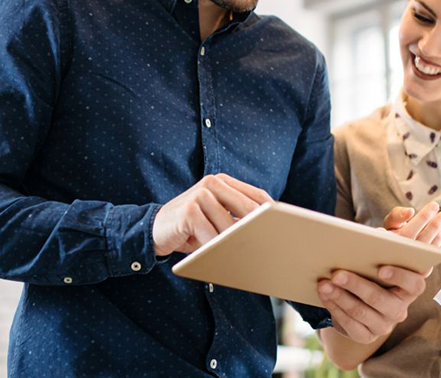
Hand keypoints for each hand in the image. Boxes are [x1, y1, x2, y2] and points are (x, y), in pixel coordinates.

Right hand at [152, 173, 272, 256]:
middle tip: (271, 246)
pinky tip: (219, 257)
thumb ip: (236, 217)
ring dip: (235, 244)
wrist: (155, 229)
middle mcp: (212, 183)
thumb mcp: (216, 217)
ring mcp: (200, 195)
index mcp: (223, 182)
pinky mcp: (189, 211)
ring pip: (229, 226)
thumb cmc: (191, 227)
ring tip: (243, 257)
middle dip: (258, 229)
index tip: (285, 228)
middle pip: (247, 208)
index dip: (271, 213)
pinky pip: (211, 236)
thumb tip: (267, 231)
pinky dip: (217, 249)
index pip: (256, 195)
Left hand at [314, 203, 440, 343]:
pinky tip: (324, 294)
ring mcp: (384, 324)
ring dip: (341, 296)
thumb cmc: (373, 264)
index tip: (380, 268)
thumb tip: (406, 211)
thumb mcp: (384, 245)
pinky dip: (335, 308)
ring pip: (362, 312)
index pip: (414, 283)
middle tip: (337, 272)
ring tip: (324, 282)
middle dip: (357, 285)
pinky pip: (350, 324)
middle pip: (381, 300)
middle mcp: (400, 308)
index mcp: (410, 287)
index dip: (399, 276)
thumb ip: (396, 224)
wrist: (360, 297)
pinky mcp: (366, 335)